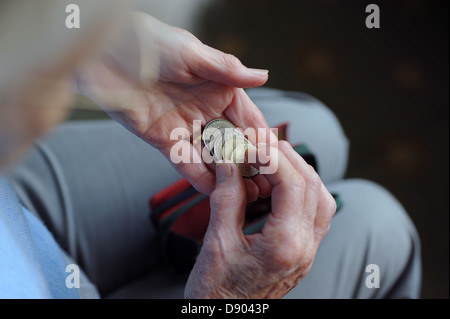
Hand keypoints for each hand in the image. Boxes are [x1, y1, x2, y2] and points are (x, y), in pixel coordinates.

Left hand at [76, 12, 270, 195]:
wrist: (105, 56)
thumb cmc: (150, 43)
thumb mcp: (192, 53)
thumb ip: (227, 70)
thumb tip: (263, 75)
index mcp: (218, 89)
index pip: (248, 118)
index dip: (262, 138)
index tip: (277, 158)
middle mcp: (206, 110)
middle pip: (234, 142)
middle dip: (249, 163)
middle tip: (266, 185)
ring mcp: (186, 127)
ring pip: (213, 157)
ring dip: (228, 176)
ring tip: (246, 195)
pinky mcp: (164, 141)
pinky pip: (186, 163)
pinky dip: (200, 178)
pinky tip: (216, 192)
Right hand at [184, 141, 336, 297]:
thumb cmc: (217, 292)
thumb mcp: (217, 241)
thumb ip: (226, 198)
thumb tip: (230, 163)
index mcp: (284, 245)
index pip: (292, 184)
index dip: (273, 158)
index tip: (252, 147)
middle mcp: (304, 248)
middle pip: (312, 187)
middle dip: (289, 159)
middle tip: (264, 146)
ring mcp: (308, 252)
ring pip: (322, 199)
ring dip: (302, 173)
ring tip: (276, 161)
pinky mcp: (303, 254)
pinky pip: (317, 214)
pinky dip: (305, 192)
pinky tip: (285, 186)